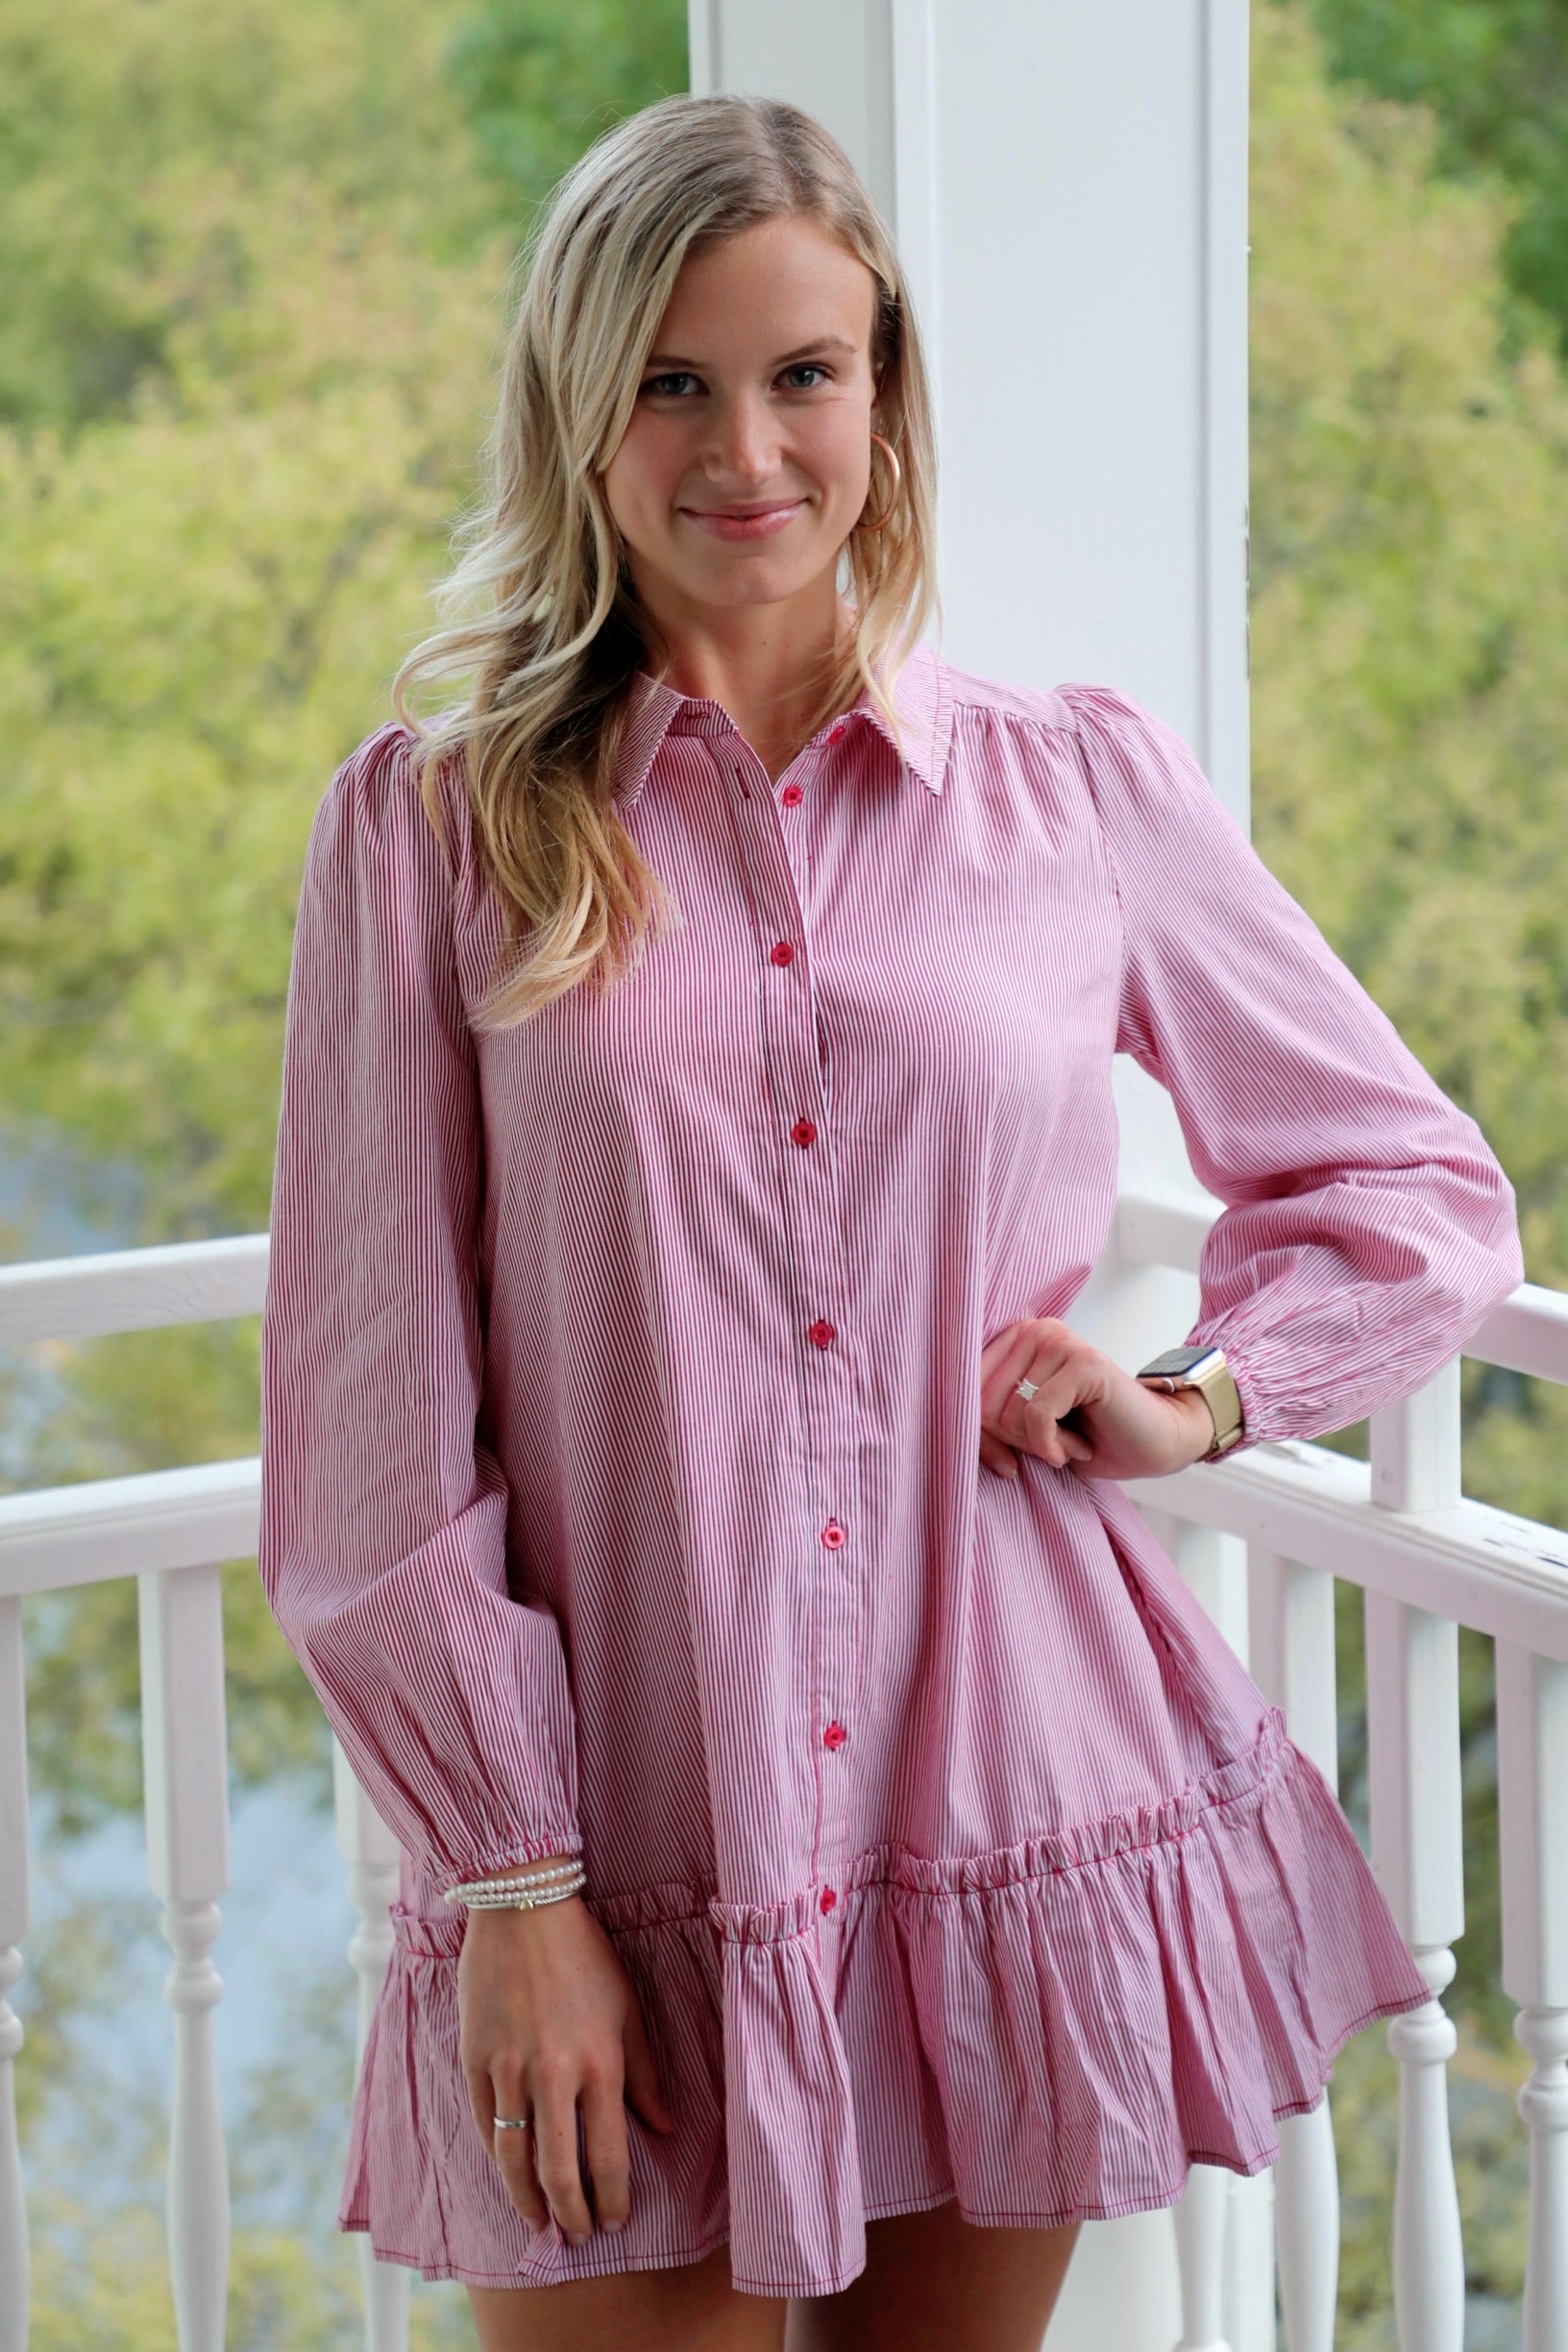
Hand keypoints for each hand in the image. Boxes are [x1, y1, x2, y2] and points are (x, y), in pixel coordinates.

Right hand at [457, 1863, 676, 2244]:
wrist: (524, 1908)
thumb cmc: (584, 1954)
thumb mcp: (627, 2008)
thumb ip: (646, 2072)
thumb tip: (666, 2127)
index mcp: (600, 2063)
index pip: (609, 2154)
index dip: (612, 2198)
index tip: (614, 2221)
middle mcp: (554, 2075)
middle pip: (559, 2171)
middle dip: (571, 2214)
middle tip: (577, 2235)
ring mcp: (509, 2069)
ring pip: (515, 2158)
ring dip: (528, 2200)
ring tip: (539, 2222)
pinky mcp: (474, 2059)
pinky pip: (483, 2124)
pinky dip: (496, 2157)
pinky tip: (508, 2173)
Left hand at [978, 1316, 1217, 1482]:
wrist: (1152, 1443)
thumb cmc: (1084, 1438)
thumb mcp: (1020, 1433)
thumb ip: (984, 1422)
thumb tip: (949, 1428)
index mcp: (1013, 1339)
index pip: (961, 1389)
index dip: (977, 1435)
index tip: (1006, 1458)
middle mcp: (1034, 1330)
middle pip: (980, 1404)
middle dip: (1013, 1442)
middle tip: (1050, 1445)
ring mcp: (1061, 1341)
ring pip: (1008, 1412)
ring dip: (1039, 1445)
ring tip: (1068, 1441)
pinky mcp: (1085, 1363)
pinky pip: (1037, 1415)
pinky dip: (1051, 1447)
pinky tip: (1076, 1448)